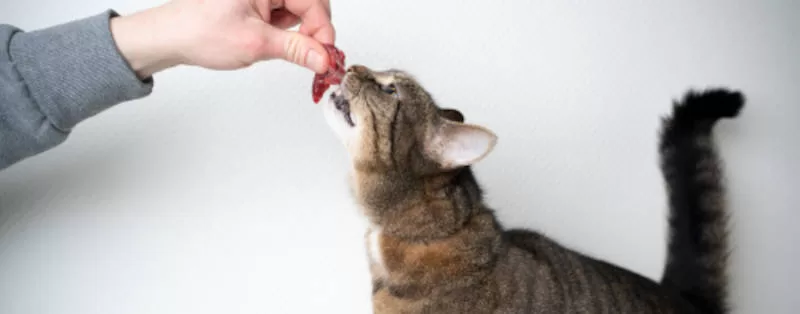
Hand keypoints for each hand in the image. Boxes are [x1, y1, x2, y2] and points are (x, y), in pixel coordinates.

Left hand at [110, 0, 335, 77]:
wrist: (171, 37)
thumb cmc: (201, 31)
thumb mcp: (255, 43)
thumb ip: (296, 49)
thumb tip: (325, 57)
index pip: (312, 1)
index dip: (323, 29)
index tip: (327, 55)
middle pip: (310, 3)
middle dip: (314, 30)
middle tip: (314, 56)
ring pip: (300, 10)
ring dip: (300, 33)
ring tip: (286, 50)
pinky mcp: (259, 3)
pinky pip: (286, 15)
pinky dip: (287, 33)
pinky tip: (274, 44)